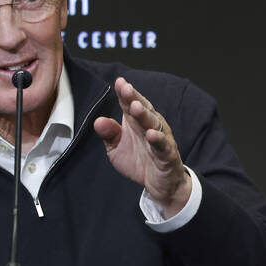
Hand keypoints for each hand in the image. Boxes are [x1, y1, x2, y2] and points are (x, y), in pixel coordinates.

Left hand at [93, 76, 191, 215]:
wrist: (159, 183)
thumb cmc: (138, 160)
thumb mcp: (116, 148)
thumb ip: (109, 134)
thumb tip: (98, 121)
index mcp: (136, 122)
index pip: (130, 105)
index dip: (125, 93)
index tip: (119, 81)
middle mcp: (150, 126)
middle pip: (143, 110)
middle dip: (135, 98)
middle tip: (126, 88)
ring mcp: (161, 139)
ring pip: (154, 124)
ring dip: (145, 115)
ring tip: (136, 107)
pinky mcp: (168, 155)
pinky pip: (163, 146)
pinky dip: (158, 139)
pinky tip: (151, 134)